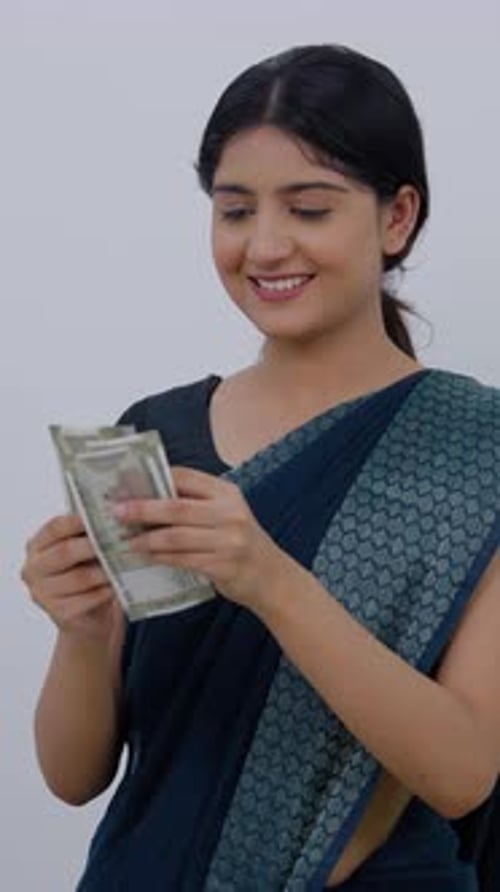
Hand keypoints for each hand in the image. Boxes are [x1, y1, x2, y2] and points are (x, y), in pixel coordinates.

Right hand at [21, 515, 117, 640]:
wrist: (88, 616)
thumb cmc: (86, 575)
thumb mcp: (83, 550)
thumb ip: (88, 534)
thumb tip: (112, 514)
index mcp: (37, 546)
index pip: (55, 528)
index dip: (78, 520)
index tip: (102, 514)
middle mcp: (33, 569)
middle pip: (65, 552)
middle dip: (94, 545)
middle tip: (118, 539)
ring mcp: (42, 593)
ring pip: (79, 577)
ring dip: (104, 569)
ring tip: (124, 562)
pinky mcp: (59, 613)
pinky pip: (87, 599)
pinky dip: (105, 591)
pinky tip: (117, 585)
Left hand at [112, 466, 288, 610]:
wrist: (272, 578)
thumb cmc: (240, 543)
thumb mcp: (226, 514)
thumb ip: (196, 503)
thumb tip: (147, 496)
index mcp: (227, 493)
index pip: (185, 477)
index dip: (154, 478)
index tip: (127, 485)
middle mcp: (230, 513)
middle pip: (176, 507)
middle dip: (142, 509)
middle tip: (116, 511)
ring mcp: (229, 540)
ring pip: (176, 536)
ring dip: (146, 539)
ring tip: (125, 541)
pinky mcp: (223, 566)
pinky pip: (182, 560)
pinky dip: (159, 558)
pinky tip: (145, 557)